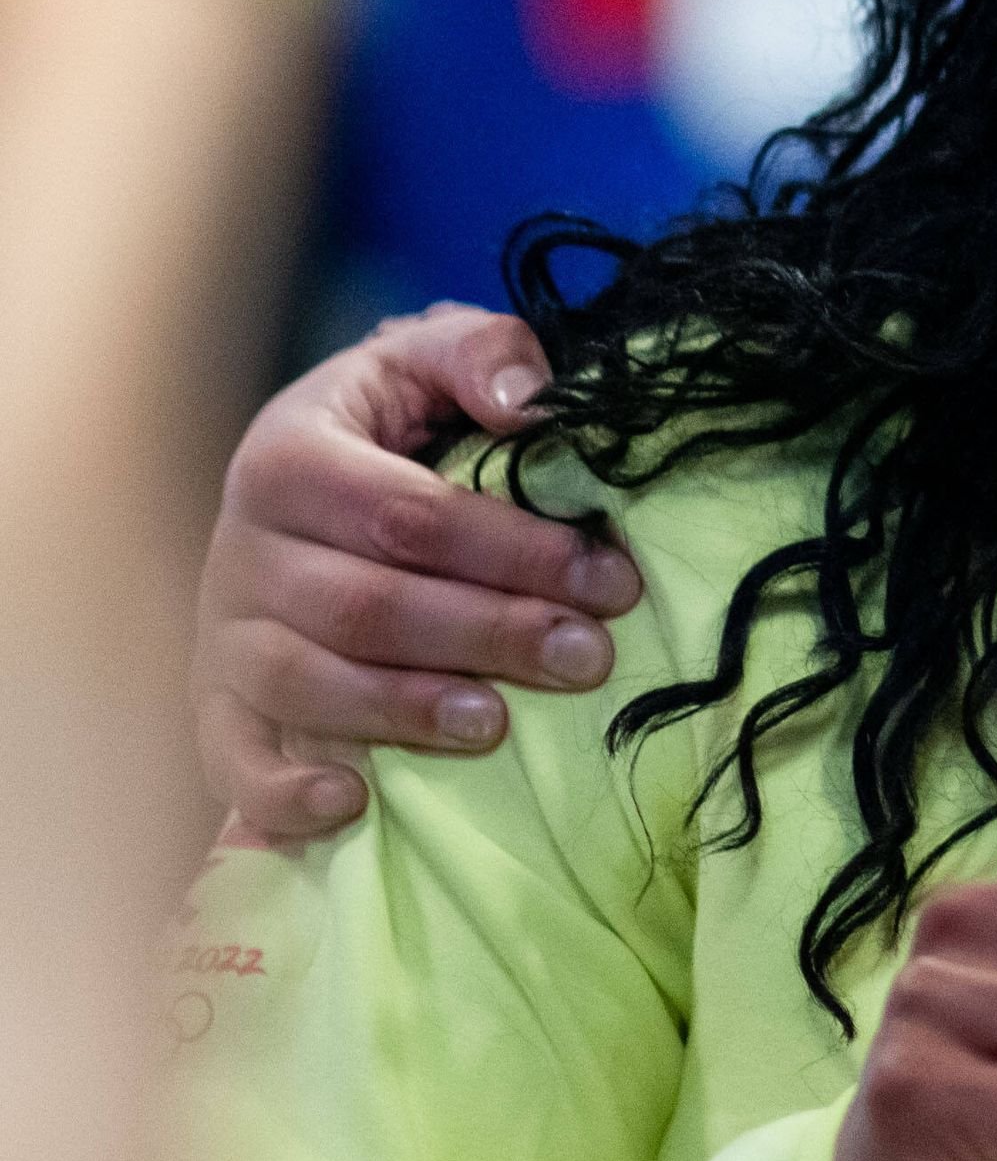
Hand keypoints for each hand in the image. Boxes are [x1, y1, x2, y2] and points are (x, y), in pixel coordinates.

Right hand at [192, 305, 643, 836]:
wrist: (307, 473)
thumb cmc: (392, 422)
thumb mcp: (431, 359)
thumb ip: (484, 354)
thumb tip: (527, 404)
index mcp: (290, 455)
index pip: (406, 514)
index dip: (514, 550)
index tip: (612, 580)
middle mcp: (242, 547)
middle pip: (366, 607)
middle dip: (489, 635)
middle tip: (590, 656)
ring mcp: (225, 631)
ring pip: (306, 683)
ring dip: (405, 711)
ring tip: (496, 724)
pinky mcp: (219, 701)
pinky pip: (231, 758)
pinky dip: (282, 792)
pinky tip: (351, 806)